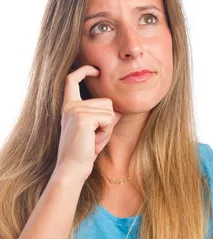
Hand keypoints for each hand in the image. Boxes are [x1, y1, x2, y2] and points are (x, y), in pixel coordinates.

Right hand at [53, 65, 122, 183]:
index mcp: (69, 106)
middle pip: (106, 101)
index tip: (95, 69)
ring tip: (93, 141)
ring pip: (110, 111)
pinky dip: (107, 133)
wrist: (72, 168)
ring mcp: (75, 110)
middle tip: (94, 138)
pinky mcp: (83, 118)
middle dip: (108, 122)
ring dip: (108, 129)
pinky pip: (109, 119)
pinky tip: (94, 143)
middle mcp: (70, 105)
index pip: (72, 80)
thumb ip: (102, 117)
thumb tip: (117, 110)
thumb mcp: (94, 131)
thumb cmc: (84, 151)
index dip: (84, 71)